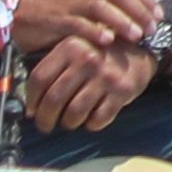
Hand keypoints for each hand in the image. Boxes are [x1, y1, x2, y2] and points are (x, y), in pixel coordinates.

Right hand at [3, 0, 160, 65]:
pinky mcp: (56, 20)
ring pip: (101, 7)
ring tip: (136, 36)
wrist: (18, 14)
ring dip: (121, 20)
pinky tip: (107, 41)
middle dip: (138, 11)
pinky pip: (77, 24)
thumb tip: (137, 22)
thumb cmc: (56, 14)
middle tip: (152, 29)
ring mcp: (71, 5)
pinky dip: (94, 31)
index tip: (160, 16)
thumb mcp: (84, 7)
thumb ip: (107, 11)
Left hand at [26, 34, 158, 132]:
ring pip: (74, 112)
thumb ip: (55, 67)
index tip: (31, 111)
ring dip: (68, 123)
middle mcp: (87, 60)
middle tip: (45, 125)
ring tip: (69, 122)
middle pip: (54, 99)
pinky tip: (90, 119)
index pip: (39, 78)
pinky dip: (91, 124)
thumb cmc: (101, 54)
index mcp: (71, 47)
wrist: (140, 50)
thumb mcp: (76, 48)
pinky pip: (98, 118)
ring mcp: (105, 76)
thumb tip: (32, 103)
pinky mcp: (122, 91)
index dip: (31, 100)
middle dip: (45, 118)